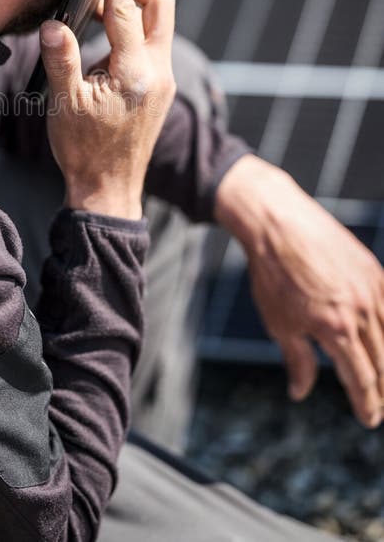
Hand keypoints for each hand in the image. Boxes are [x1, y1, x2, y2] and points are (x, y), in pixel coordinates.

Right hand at [39, 0, 175, 220]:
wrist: (109, 189)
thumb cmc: (84, 151)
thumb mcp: (64, 105)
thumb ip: (61, 59)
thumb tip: (54, 23)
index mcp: (134, 73)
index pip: (127, 11)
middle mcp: (157, 72)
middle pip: (160, 8)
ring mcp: (162, 81)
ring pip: (158, 26)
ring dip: (134, 6)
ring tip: (97, 2)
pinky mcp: (158, 88)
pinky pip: (152, 44)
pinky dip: (133, 28)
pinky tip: (104, 33)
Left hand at [215, 154, 383, 427]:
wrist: (277, 223)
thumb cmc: (271, 274)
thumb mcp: (278, 323)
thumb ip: (297, 360)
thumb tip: (299, 392)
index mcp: (336, 330)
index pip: (361, 379)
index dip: (366, 404)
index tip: (367, 419)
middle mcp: (361, 312)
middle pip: (382, 364)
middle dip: (381, 391)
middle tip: (377, 408)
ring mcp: (372, 289)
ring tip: (382, 382)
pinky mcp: (375, 271)